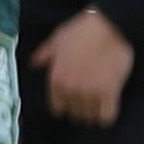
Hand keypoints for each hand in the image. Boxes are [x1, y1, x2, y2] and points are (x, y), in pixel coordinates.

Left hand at [34, 7, 135, 125]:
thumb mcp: (56, 40)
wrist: (108, 26)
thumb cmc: (80, 30)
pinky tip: (108, 108)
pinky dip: (107, 116)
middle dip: (80, 110)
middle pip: (74, 114)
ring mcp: (90, 93)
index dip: (65, 106)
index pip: (57, 108)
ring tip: (98, 106)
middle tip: (87, 103)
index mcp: (55, 79)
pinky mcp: (110, 93)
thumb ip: (43, 55)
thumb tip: (33, 64)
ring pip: (89, 117)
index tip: (72, 103)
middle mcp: (70, 89)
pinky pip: (106, 117)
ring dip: (93, 114)